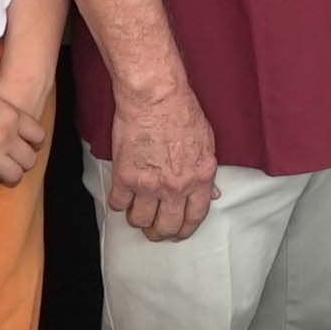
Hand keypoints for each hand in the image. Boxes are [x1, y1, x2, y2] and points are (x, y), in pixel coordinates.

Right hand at [104, 83, 219, 243]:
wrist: (155, 96)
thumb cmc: (182, 111)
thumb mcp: (207, 142)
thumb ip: (207, 172)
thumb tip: (213, 194)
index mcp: (200, 178)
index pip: (194, 217)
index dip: (184, 230)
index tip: (177, 233)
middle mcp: (176, 186)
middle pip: (166, 226)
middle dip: (159, 233)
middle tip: (153, 230)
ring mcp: (149, 184)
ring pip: (139, 220)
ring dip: (136, 219)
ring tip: (135, 210)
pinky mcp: (125, 176)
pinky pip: (117, 204)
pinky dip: (118, 203)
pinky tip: (121, 195)